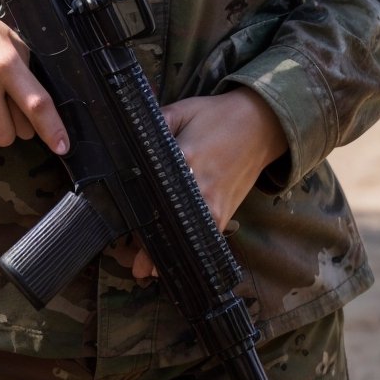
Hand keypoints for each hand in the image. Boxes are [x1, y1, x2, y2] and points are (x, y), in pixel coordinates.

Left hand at [116, 89, 288, 281]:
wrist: (260, 124)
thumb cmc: (216, 115)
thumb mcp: (181, 110)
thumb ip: (153, 125)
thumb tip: (124, 137)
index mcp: (184, 158)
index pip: (152, 191)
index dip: (134, 209)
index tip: (120, 223)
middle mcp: (198, 188)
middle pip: (165, 221)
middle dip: (146, 240)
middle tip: (129, 258)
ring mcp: (214, 206)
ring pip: (184, 238)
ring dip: (164, 253)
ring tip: (144, 269)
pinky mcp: (225, 215)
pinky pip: (203, 240)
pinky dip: (188, 251)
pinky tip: (171, 264)